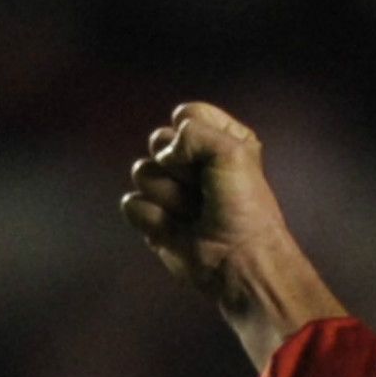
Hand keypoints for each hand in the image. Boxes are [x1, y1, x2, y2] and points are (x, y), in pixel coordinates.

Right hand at [120, 102, 340, 364]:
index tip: (212, 159)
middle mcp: (194, 162)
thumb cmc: (243, 208)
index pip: (186, 114)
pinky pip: (132, 204)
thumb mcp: (232, 151)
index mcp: (220, 140)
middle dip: (178, 166)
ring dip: (169, 196)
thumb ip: (195, 130)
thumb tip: (166, 152)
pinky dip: (154, 220)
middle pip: (157, 140)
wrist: (237, 262)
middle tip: (203, 190)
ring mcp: (171, 190)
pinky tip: (177, 232)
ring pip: (142, 172)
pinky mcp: (154, 218)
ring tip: (195, 214)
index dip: (192, 134)